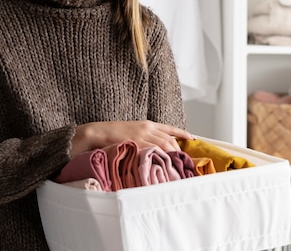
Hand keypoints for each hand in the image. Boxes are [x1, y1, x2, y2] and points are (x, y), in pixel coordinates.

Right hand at [71, 120, 193, 155]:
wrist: (98, 132)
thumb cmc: (114, 133)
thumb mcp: (132, 130)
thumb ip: (144, 136)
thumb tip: (154, 147)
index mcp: (147, 124)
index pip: (169, 128)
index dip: (182, 133)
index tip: (192, 138)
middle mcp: (147, 128)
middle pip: (170, 139)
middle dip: (178, 150)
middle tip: (183, 161)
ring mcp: (142, 136)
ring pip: (164, 145)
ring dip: (171, 156)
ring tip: (177, 166)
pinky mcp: (136, 143)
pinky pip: (152, 151)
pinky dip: (159, 158)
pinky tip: (163, 165)